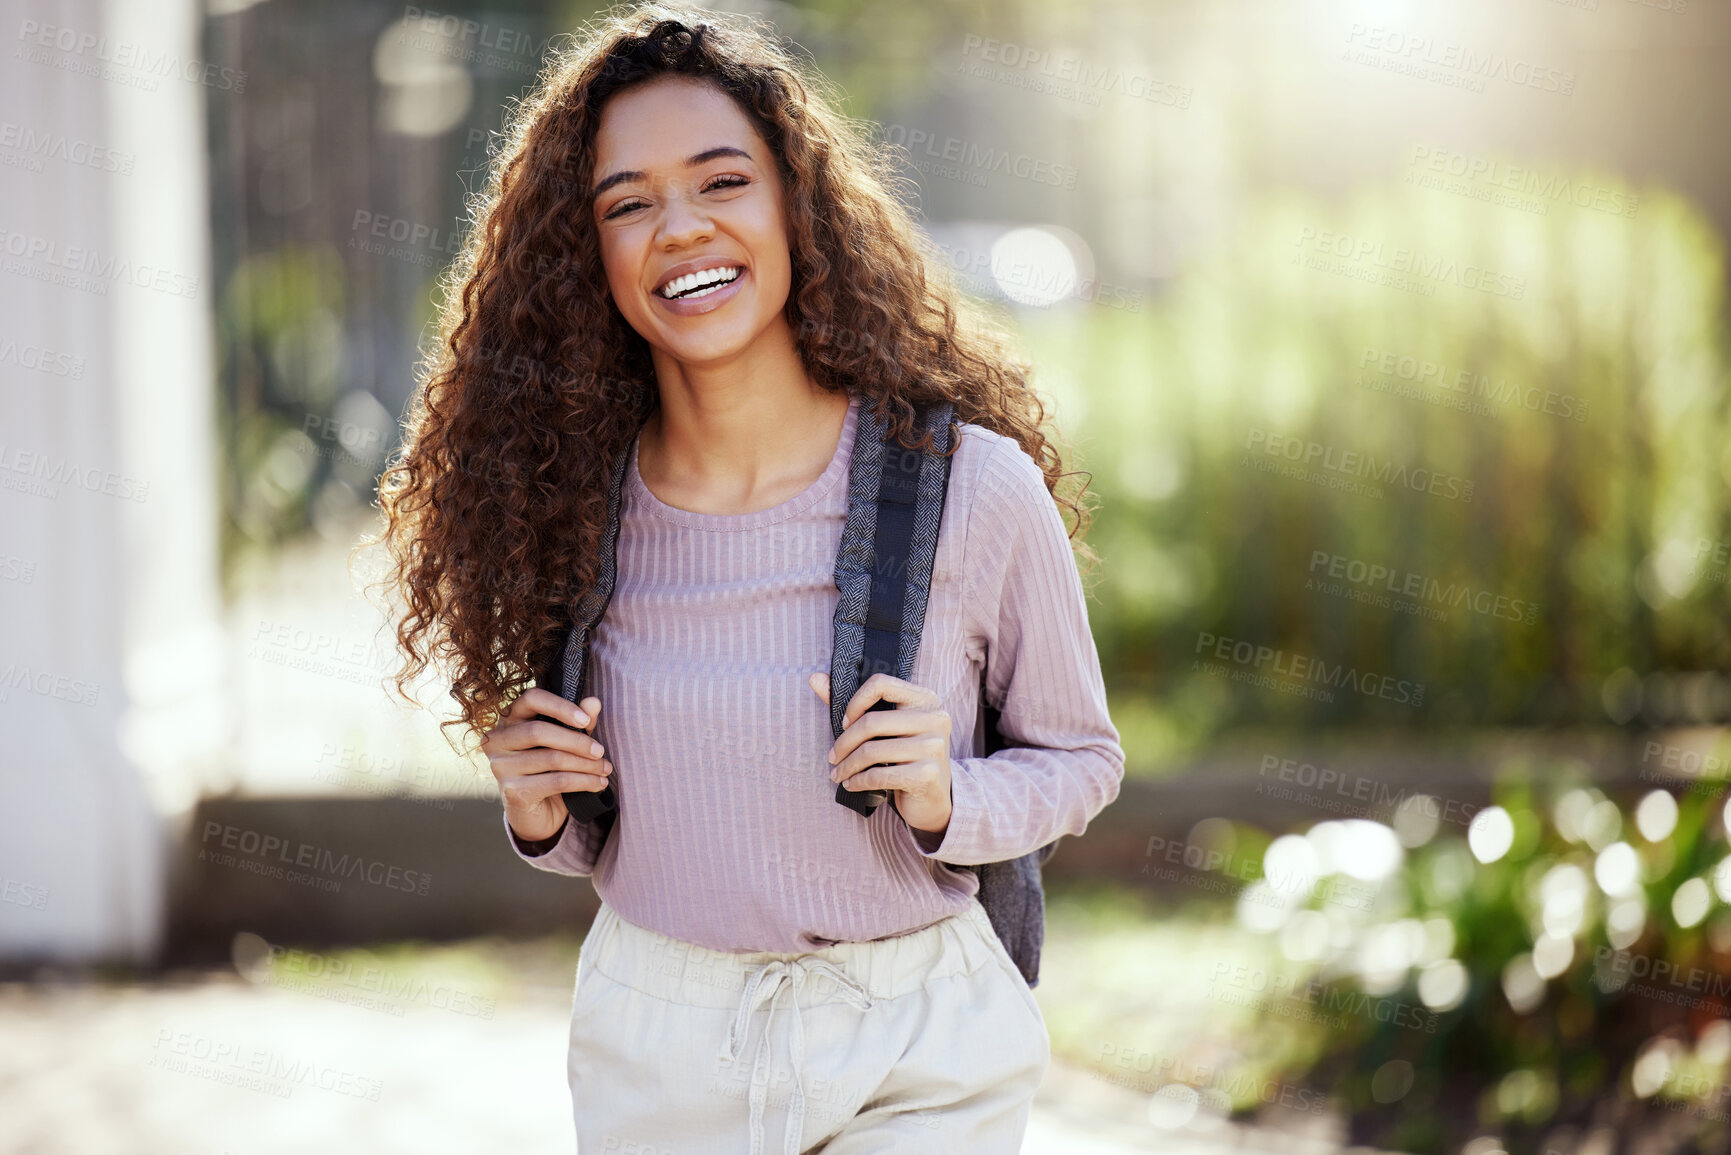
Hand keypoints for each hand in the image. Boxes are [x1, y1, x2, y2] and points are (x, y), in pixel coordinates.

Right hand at [482, 689, 610, 843]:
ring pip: (551, 759)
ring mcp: (500, 767)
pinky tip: (598, 784)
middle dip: (577, 741)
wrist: (535, 813)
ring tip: (605, 769)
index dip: (560, 706)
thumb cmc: (548, 769)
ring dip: (585, 765)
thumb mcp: (566, 742)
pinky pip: (555, 781)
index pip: (531, 698)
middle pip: (539, 731)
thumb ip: (578, 722)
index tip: (586, 720)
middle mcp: (497, 740)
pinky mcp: (511, 792)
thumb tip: (594, 702)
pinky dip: (583, 782)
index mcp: (509, 719)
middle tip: (601, 751)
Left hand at [808, 671, 951, 837]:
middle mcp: (935, 718)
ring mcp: (934, 746)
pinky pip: (879, 775)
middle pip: (872, 722)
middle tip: (832, 756)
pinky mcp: (928, 774)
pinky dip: (858, 781)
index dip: (855, 702)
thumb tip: (814, 678)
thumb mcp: (887, 729)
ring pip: (872, 751)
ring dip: (847, 765)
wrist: (934, 799)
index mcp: (925, 699)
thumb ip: (854, 704)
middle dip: (844, 742)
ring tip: (838, 773)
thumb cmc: (905, 758)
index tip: (845, 722)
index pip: (881, 684)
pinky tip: (851, 784)